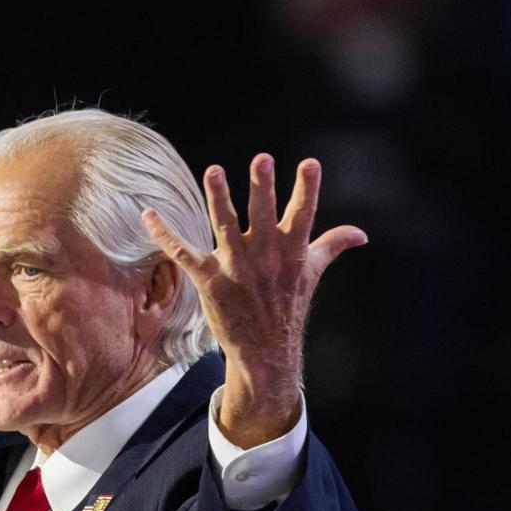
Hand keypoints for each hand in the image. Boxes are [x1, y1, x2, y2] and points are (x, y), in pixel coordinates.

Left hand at [142, 155, 366, 447]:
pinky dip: (164, 234)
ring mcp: (235, 268)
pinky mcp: (209, 280)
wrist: (265, 351)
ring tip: (214, 172)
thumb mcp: (313, 273)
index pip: (303, 215)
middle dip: (262, 188)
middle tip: (261, 160)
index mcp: (291, 251)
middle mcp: (264, 256)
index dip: (307, 190)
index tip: (309, 164)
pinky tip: (149, 214)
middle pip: (262, 216)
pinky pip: (183, 253)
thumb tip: (361, 233)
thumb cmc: (288, 306)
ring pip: (224, 227)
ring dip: (218, 199)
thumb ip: (332, 245)